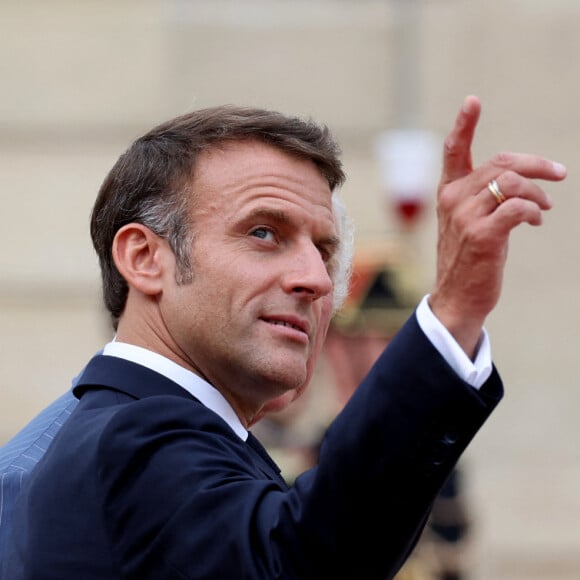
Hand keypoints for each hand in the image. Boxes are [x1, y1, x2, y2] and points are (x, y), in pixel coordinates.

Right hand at [429, 95, 566, 357]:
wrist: (457, 297)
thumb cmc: (467, 259)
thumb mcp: (468, 223)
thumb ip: (484, 197)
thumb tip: (524, 181)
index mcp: (448, 194)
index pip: (453, 152)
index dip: (464, 125)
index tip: (472, 101)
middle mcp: (453, 200)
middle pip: (501, 163)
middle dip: (537, 165)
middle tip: (559, 175)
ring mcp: (464, 217)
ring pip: (512, 183)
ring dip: (539, 193)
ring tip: (545, 210)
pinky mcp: (481, 235)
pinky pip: (518, 208)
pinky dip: (534, 211)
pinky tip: (536, 222)